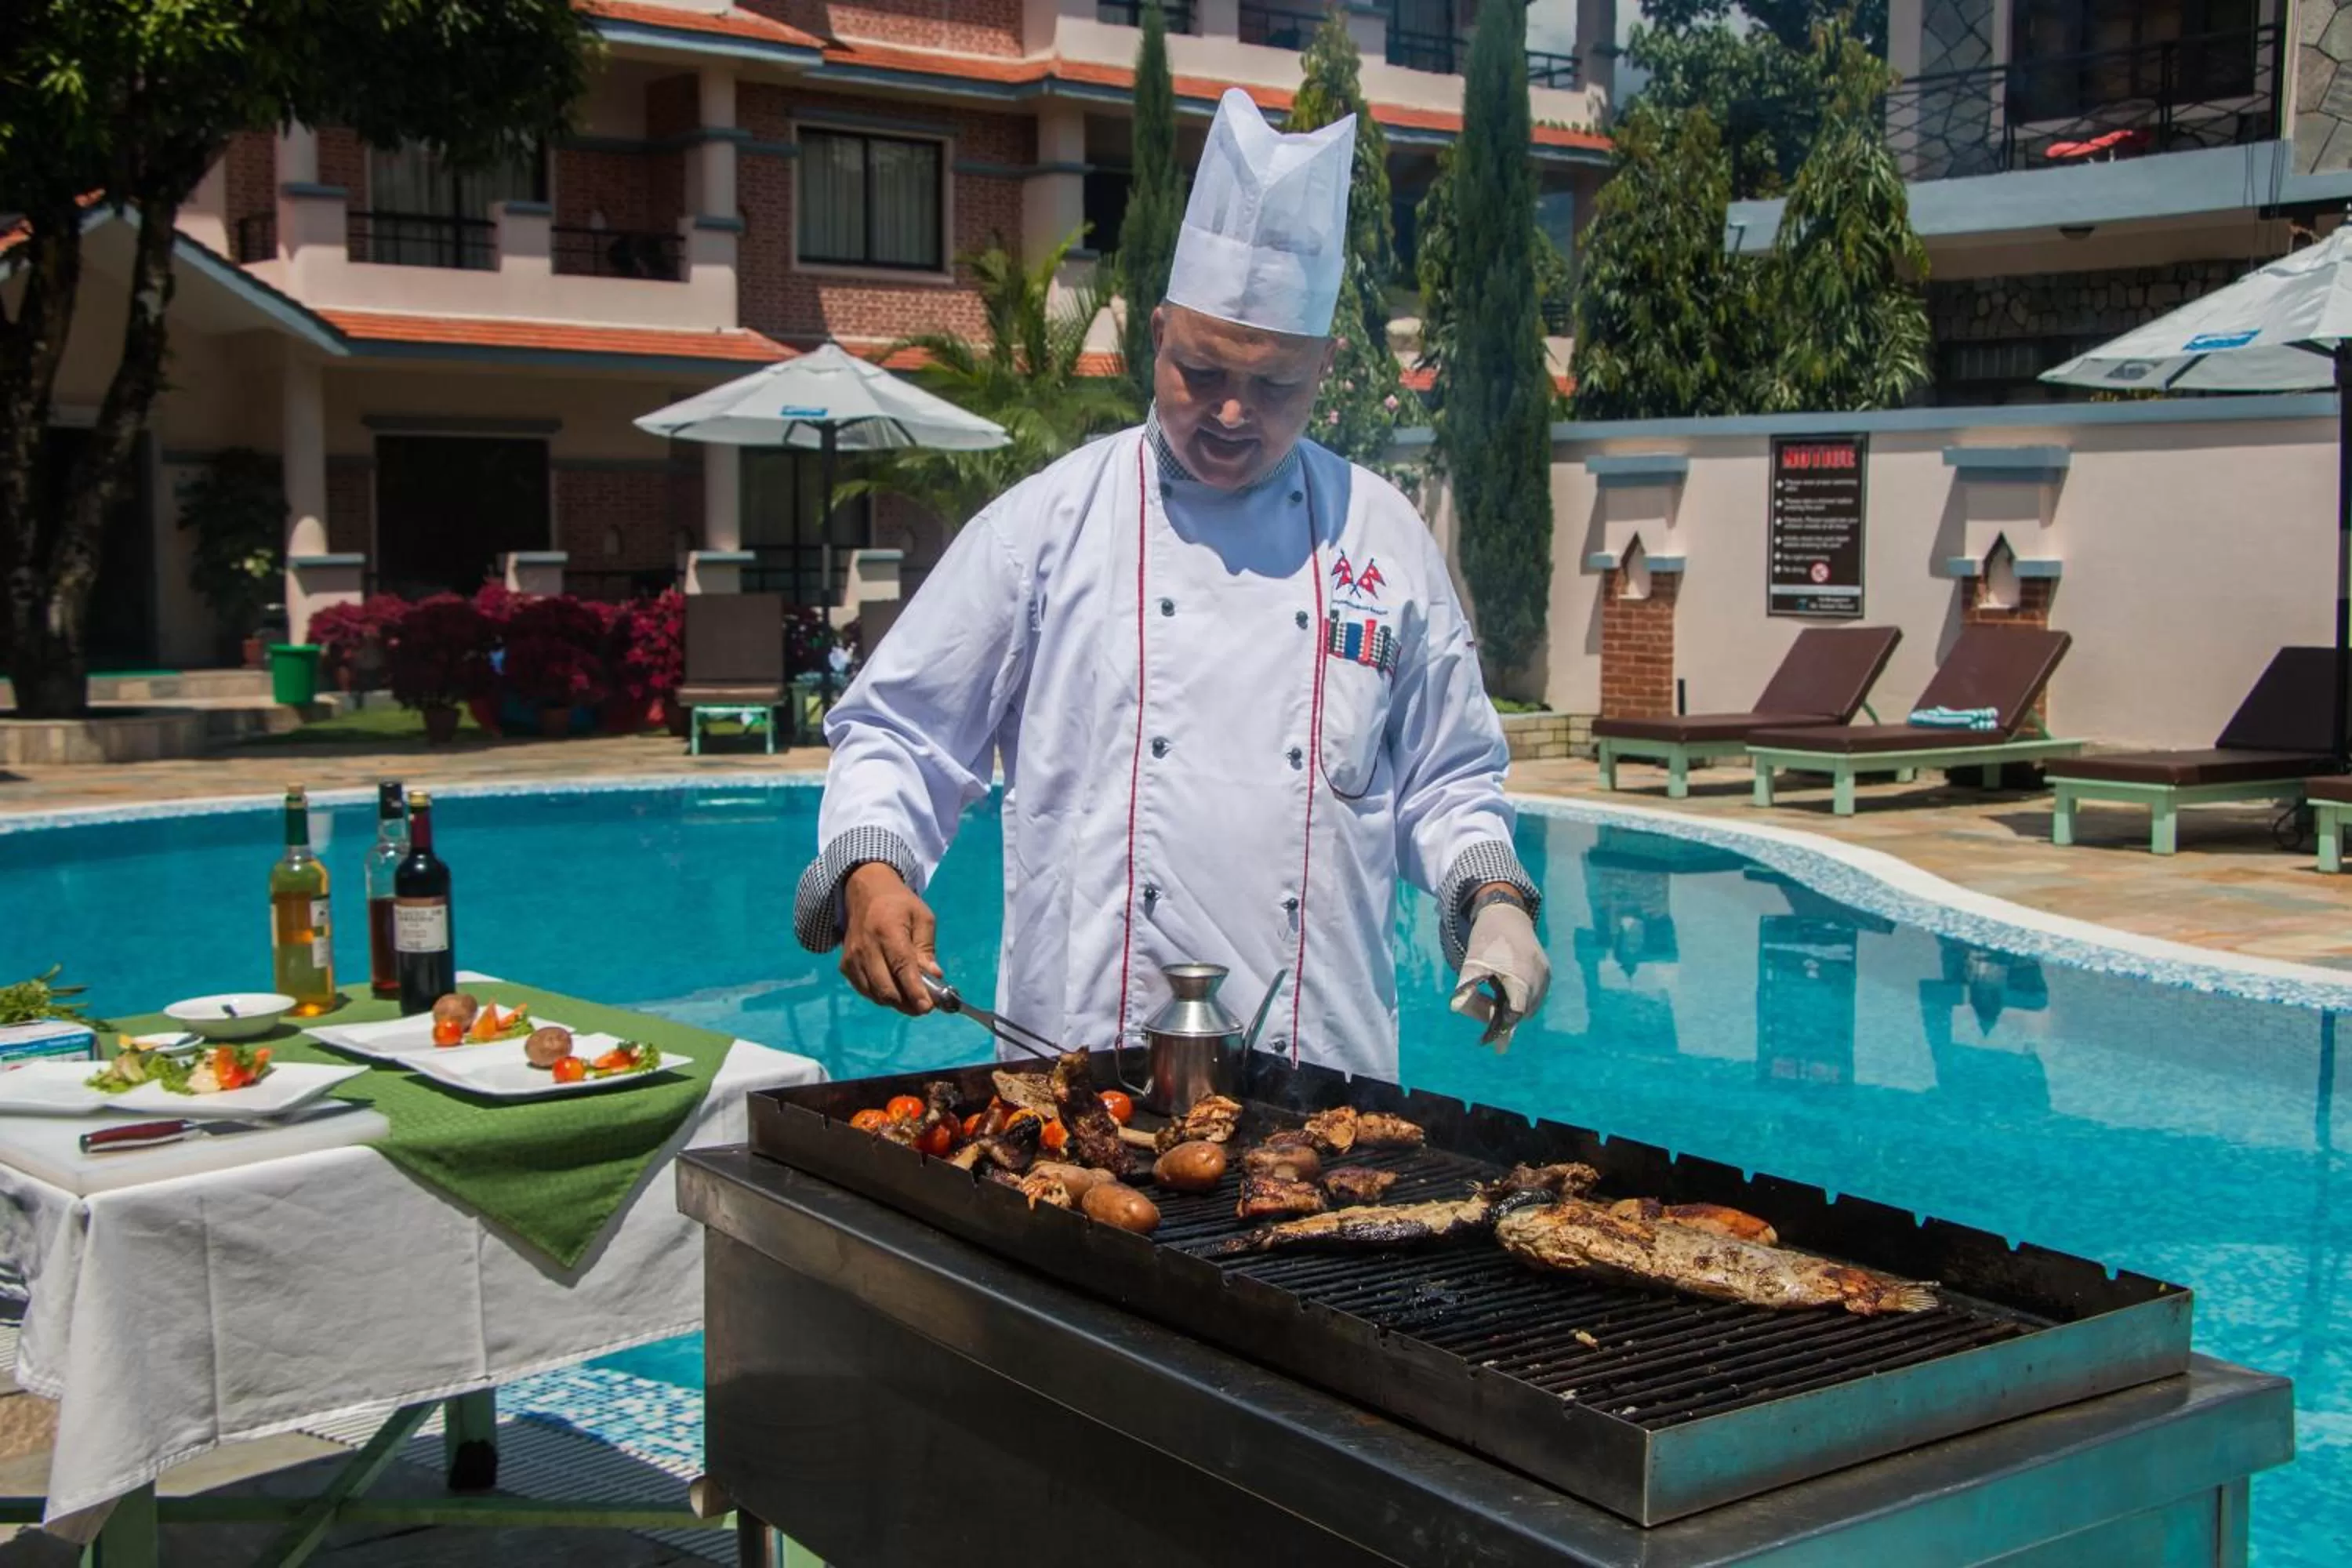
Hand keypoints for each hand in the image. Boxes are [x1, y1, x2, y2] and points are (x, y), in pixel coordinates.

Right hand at [840, 862, 940, 1014]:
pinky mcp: (845, 966)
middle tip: (925, 1006)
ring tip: (912, 998)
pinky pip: (865, 990)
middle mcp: (866, 947)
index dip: (915, 990)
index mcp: (887, 930)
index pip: (901, 966)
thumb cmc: (899, 905)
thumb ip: (926, 949)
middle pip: (886, 987)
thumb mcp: (922, 918)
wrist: (865, 893)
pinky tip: (894, 989)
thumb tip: (934, 976)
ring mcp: (852, 958)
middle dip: (908, 1003)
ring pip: (875, 994)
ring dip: (896, 1002)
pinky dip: (881, 996)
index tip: (928, 1008)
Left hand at [1450, 902, 1548, 1049]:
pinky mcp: (1546, 972)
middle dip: (1504, 1020)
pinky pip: (1534, 996)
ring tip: (1491, 1002)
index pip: (1516, 1011)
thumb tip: (1456, 1008)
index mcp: (1520, 974)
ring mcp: (1545, 975)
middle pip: (1522, 1011)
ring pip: (1529, 1006)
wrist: (1506, 913)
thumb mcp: (1472, 962)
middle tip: (1486, 1021)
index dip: (1506, 1029)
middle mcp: (1538, 976)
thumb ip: (1466, 987)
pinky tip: (1505, 994)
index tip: (1497, 1049)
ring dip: (1512, 1010)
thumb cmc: (1486, 939)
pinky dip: (1520, 1001)